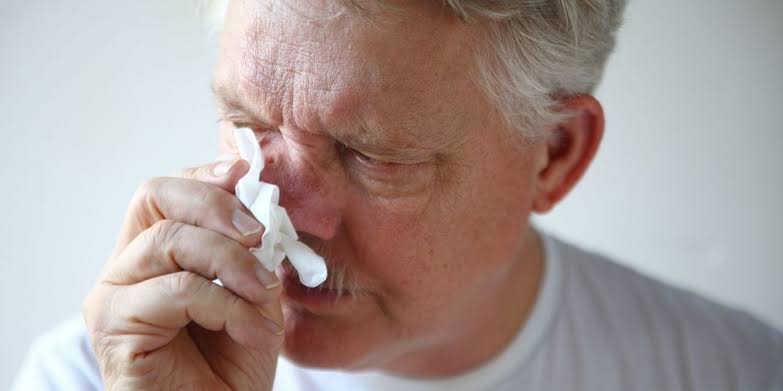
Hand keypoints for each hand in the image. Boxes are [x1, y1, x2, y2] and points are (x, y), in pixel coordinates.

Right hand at [83, 159, 282, 389]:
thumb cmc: (232, 362)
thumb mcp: (254, 293)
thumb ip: (251, 250)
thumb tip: (262, 204)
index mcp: (154, 254)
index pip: (166, 191)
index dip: (206, 178)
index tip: (247, 176)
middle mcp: (125, 267)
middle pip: (154, 197)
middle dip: (214, 205)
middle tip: (258, 234)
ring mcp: (113, 295)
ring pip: (169, 241)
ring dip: (232, 262)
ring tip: (265, 294)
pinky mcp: (114, 327)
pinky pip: (176, 290)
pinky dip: (226, 304)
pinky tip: (251, 330)